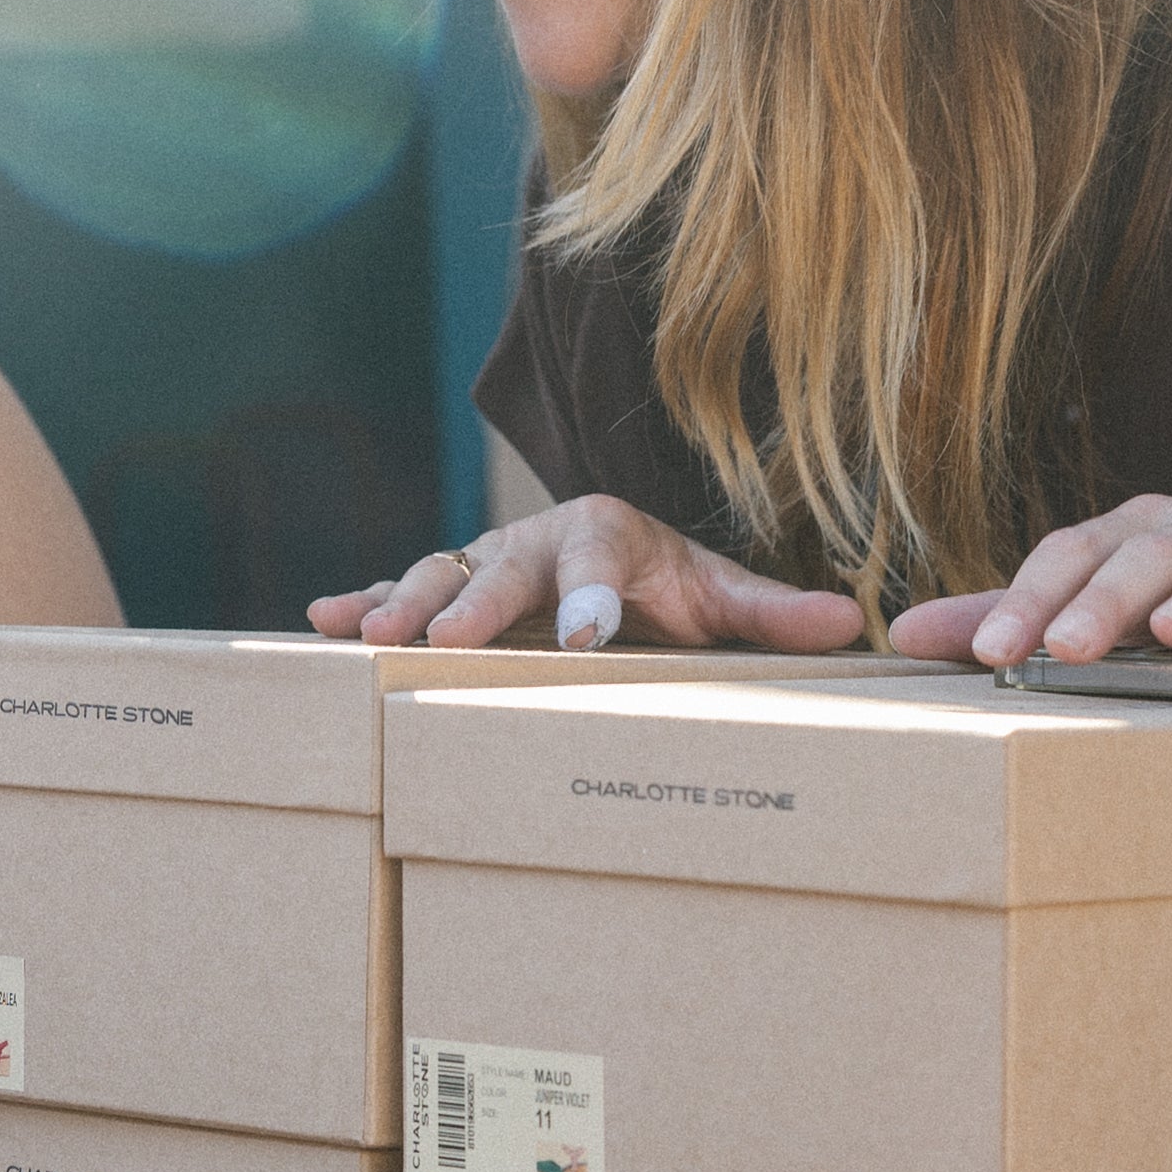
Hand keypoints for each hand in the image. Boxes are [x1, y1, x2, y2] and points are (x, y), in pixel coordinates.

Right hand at [307, 496, 866, 652]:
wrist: (620, 565)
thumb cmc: (670, 587)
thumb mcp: (721, 599)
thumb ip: (773, 613)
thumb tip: (849, 625)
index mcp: (607, 533)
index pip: (599, 561)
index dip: (591, 597)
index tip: (587, 635)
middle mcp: (537, 539)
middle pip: (503, 566)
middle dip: (477, 602)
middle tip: (453, 638)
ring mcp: (486, 563)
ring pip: (441, 575)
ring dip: (404, 603)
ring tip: (368, 635)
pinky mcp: (451, 591)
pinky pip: (400, 592)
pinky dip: (360, 602)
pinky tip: (322, 623)